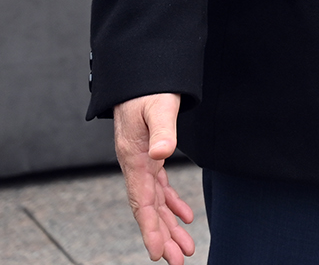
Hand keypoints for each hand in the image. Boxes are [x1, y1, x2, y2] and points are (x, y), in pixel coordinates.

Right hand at [114, 93, 195, 263]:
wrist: (141, 72)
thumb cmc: (148, 88)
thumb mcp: (158, 106)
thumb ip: (162, 130)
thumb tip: (162, 153)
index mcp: (134, 158)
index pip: (142, 202)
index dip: (149, 228)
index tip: (156, 253)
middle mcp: (136, 164)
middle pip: (148, 209)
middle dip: (163, 236)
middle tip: (178, 260)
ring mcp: (142, 161)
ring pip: (155, 202)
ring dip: (169, 225)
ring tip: (184, 248)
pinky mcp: (151, 155)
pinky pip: (160, 187)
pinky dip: (172, 204)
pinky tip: (184, 218)